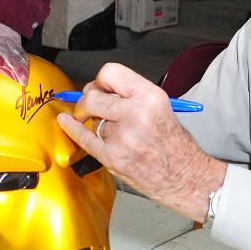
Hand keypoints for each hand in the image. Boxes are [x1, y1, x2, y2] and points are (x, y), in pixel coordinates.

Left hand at [56, 63, 225, 222]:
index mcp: (150, 97)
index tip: (99, 87)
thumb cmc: (174, 144)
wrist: (184, 176)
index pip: (110, 73)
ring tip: (109, 129)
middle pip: (92, 95)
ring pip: (91, 118)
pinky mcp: (113, 157)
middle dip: (86, 99)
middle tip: (90, 106)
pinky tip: (66, 121)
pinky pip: (84, 138)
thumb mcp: (161, 107)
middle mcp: (136, 113)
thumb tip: (100, 89)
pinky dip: (72, 129)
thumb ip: (132, 95)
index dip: (100, 80)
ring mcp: (123, 136)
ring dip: (93, 121)